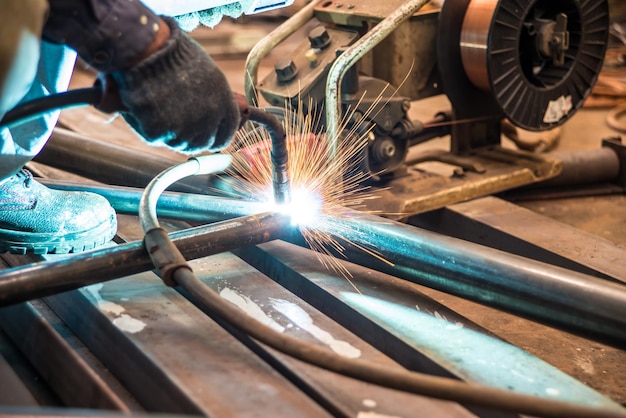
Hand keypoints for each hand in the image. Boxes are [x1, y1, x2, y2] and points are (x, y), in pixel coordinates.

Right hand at [107, 17, 239, 152]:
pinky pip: (153, 136)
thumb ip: (215, 101)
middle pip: (200, 144)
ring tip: (157, 105)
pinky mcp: (159, 133)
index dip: (212, 138)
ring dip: (167, 131)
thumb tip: (214, 116)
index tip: (204, 136)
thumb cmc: (177, 56)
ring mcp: (184, 130)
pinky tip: (143, 105)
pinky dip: (145, 124)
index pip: (224, 137)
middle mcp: (208, 122)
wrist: (149, 48)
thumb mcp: (209, 76)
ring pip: (176, 143)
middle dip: (188, 137)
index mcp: (225, 108)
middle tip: (174, 122)